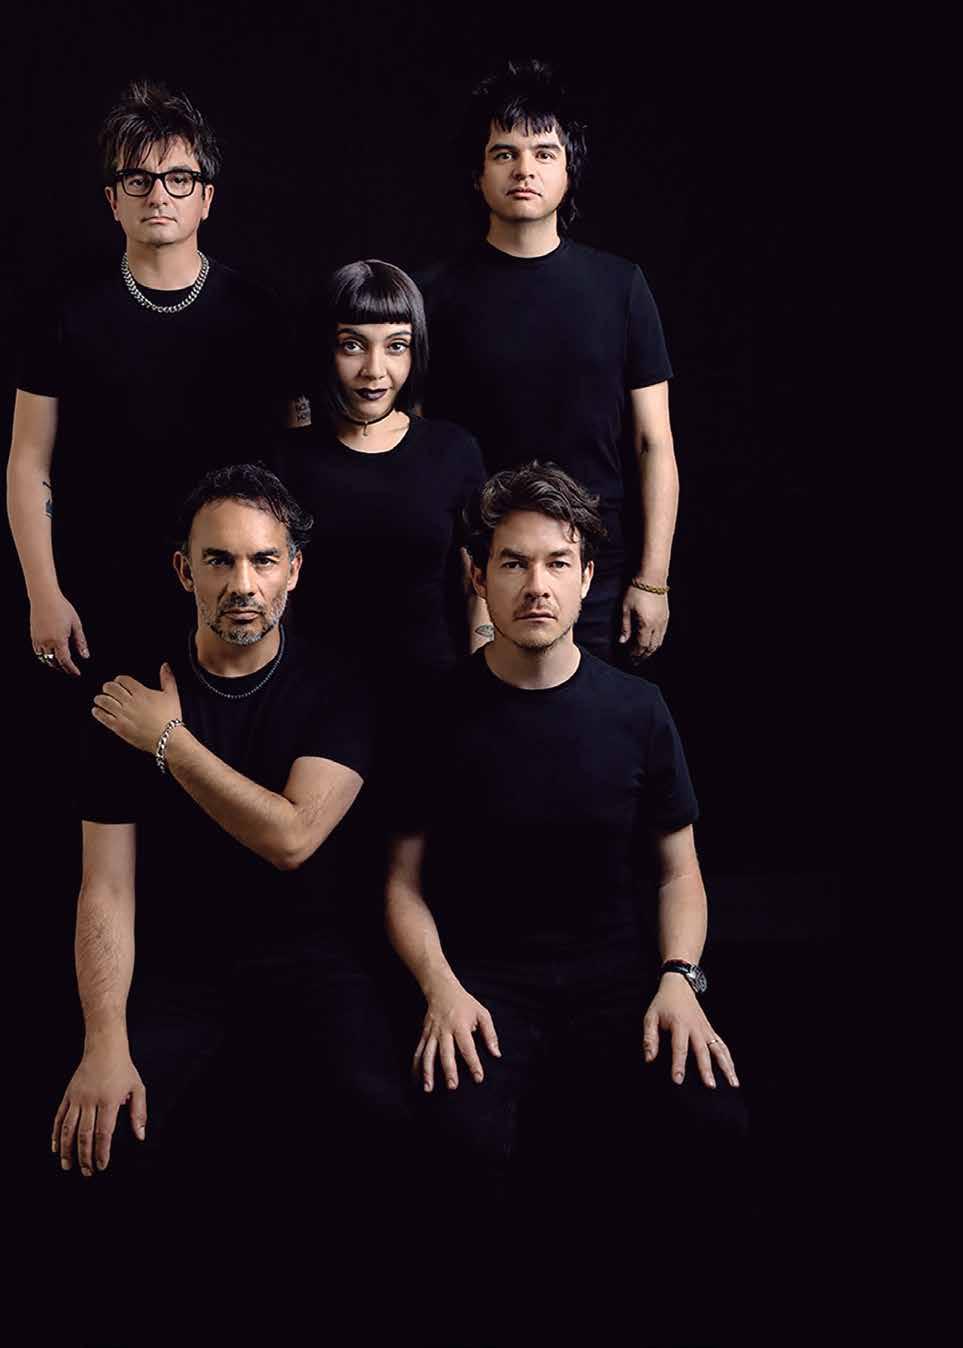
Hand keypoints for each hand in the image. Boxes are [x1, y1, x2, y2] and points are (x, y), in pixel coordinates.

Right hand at [29, 589, 88, 675]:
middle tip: (70, 670)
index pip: (65, 661)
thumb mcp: (76, 624)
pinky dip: (44, 657)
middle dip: (63, 668)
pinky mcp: (33, 637)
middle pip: (54, 662)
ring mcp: (38, 640)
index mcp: (59, 640)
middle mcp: (47, 642)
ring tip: (61, 665)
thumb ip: (81, 642)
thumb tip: (85, 656)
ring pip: (45, 659)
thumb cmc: (62, 608)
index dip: (71, 669)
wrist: (44, 597)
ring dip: (53, 664)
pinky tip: (50, 656)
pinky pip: (38, 653)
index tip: (77, 674)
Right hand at [52, 1043, 146, 1175]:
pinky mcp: (67, 1095)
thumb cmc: (123, 1069)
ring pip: (68, 1129)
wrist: (104, 1048)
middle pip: (84, 1135)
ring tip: (67, 1165)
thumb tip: (140, 1136)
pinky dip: (56, 1134)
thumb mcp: (137, 1088)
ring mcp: (77, 1098)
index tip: (101, 1166)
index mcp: (109, 1101)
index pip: (103, 1133)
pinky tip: (56, 1148)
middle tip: (87, 1172)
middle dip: (84, 1157)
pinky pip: (59, 1118)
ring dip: (67, 1150)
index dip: (101, 1152)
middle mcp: (90, 1101)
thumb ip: (139, 1113)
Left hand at [91, 663, 181, 752]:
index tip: (119, 682)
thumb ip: (167, 678)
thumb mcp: (172, 695)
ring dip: (100, 699)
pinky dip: (97, 712)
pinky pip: (102, 717)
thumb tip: (165, 666)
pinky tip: (97, 711)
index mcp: (141, 692)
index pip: (122, 679)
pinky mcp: (119, 727)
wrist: (168, 738)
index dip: (119, 679)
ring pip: (104, 701)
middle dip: (107, 687)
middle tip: (108, 690)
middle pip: (110, 688)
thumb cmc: (170, 717)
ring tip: (100, 699)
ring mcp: (123, 714)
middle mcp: (130, 702)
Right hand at [414, 977, 500, 1091]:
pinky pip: (418, 1051)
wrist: (442, 990)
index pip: (468, 1047)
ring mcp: (432, 1033)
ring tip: (429, 1088)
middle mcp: (444, 1030)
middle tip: (452, 1087)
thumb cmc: (465, 1004)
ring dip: (427, 1072)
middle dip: (448, 1070)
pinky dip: (415, 1066)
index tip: (478, 1078)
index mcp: (460, 1025)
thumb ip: (490, 1034)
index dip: (473, 1063)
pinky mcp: (424, 1034)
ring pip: (428, 1054)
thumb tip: (496, 1054)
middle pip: (446, 1052)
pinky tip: (416, 1080)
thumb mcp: (482, 1014)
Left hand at [619, 585, 668, 659]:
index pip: (641, 646)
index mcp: (646, 625)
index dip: (635, 654)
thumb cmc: (635, 591)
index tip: (629, 659)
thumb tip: (622, 642)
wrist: (651, 577)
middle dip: (643, 655)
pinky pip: (662, 634)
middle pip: (651, 647)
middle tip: (635, 661)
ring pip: (658, 642)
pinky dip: (655, 642)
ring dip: (650, 650)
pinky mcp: (666, 616)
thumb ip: (625, 627)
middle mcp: (657, 625)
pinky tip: (650, 642)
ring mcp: (663, 621)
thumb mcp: (625, 609)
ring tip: (642, 654)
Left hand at [642, 975, 738, 1088]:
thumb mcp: (650, 1017)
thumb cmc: (663, 1003)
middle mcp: (695, 1028)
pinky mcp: (710, 1030)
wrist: (679, 985)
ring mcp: (705, 1029)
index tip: (678, 1080)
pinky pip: (722, 1045)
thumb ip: (649, 1038)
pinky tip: (733, 1072)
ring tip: (732, 1083)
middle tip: (710, 1085)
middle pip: (702, 1051)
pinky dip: (729, 1059)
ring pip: (719, 1049)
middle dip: (706, 1069)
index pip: (679, 1047)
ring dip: (726, 1066)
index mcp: (679, 1024)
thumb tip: (649, 1059)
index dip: (678, 1064)